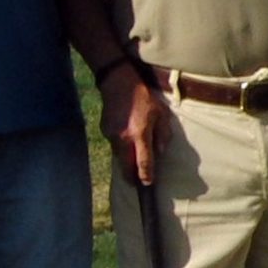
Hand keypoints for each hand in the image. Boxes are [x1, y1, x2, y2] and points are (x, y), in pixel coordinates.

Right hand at [101, 71, 172, 185]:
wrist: (118, 84)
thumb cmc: (143, 97)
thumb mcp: (161, 113)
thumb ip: (163, 134)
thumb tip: (160, 152)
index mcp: (140, 134)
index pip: (143, 161)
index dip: (146, 175)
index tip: (148, 183)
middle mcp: (124, 139)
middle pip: (126, 166)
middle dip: (131, 177)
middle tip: (137, 184)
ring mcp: (112, 136)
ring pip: (119, 157)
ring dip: (126, 163)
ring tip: (133, 166)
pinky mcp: (105, 132)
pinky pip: (114, 146)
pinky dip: (121, 149)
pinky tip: (126, 144)